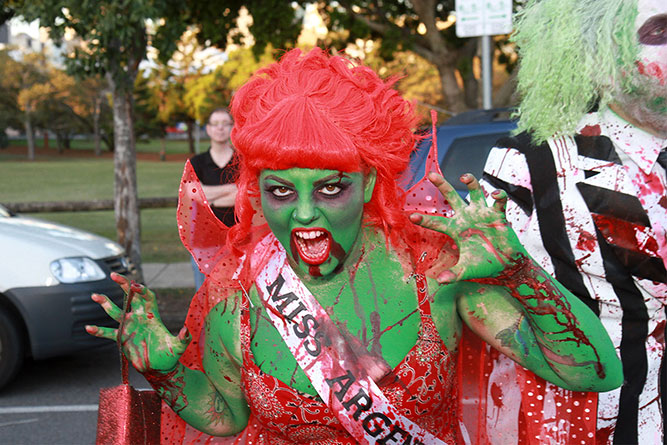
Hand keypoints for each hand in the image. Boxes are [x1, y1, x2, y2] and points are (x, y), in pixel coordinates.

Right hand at [85, 273, 189, 372]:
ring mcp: (130, 326)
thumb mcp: (178, 346)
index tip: (135, 286)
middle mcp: (140, 317)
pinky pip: (108, 333)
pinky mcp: (122, 338)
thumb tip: (186, 330)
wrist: (159, 368)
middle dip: (123, 285)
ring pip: (116, 312)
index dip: (142, 290)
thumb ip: (183, 338)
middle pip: (131, 297)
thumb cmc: (170, 355)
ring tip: (94, 295)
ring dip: (105, 303)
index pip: (148, 297)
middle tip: (114, 275)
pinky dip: (99, 331)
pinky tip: (88, 328)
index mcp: (153, 316)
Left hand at [409, 172, 524, 282]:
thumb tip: (441, 281)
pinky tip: (496, 193)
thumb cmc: (484, 266)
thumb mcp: (466, 270)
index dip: (424, 219)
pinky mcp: (498, 215)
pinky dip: (499, 195)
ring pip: (475, 192)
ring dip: (471, 183)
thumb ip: (454, 275)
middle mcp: (467, 218)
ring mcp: (482, 214)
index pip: (437, 222)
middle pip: (452, 197)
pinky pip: (499, 202)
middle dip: (442, 185)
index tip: (411, 216)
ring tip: (465, 177)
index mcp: (456, 229)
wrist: (506, 266)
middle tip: (431, 175)